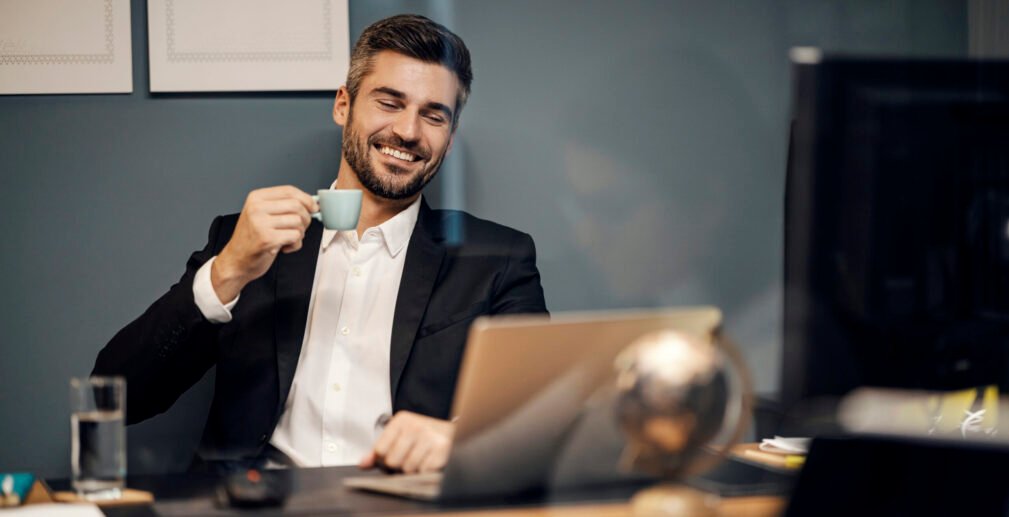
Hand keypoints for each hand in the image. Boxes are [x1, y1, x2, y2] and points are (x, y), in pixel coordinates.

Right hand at [211, 186, 316, 302]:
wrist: (236, 260)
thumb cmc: (252, 239)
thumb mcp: (262, 215)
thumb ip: (282, 207)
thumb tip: (311, 204)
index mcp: (256, 198)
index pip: (289, 190)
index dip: (306, 199)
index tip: (313, 207)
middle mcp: (257, 208)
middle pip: (296, 205)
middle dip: (306, 218)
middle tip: (300, 227)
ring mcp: (260, 223)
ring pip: (298, 221)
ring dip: (300, 233)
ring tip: (288, 239)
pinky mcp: (267, 239)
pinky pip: (295, 236)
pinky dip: (295, 244)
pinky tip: (284, 247)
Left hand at [359, 411, 454, 473]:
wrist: (455, 433)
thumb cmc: (425, 436)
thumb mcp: (400, 436)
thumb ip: (379, 450)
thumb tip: (363, 463)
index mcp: (402, 420)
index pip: (380, 450)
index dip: (386, 458)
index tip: (397, 452)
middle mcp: (415, 426)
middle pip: (392, 462)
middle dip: (401, 465)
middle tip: (412, 455)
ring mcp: (429, 437)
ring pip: (408, 469)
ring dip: (415, 469)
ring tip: (423, 457)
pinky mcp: (442, 448)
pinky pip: (424, 471)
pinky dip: (427, 471)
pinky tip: (431, 460)